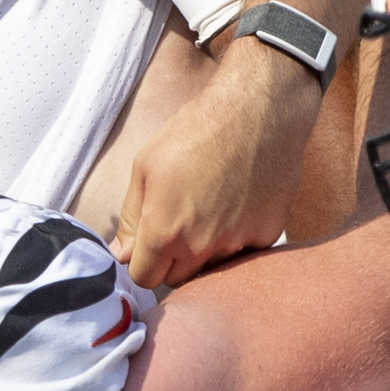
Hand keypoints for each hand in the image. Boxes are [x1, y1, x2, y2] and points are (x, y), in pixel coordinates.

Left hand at [105, 37, 322, 287]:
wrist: (258, 112)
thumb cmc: (197, 131)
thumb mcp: (146, 166)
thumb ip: (132, 218)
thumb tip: (122, 254)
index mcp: (165, 232)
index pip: (145, 277)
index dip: (142, 261)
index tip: (149, 243)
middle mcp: (201, 247)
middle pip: (178, 278)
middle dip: (171, 259)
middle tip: (179, 221)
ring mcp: (238, 244)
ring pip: (211, 268)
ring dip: (204, 251)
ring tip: (210, 209)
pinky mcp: (267, 236)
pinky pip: (243, 253)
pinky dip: (237, 238)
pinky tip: (237, 205)